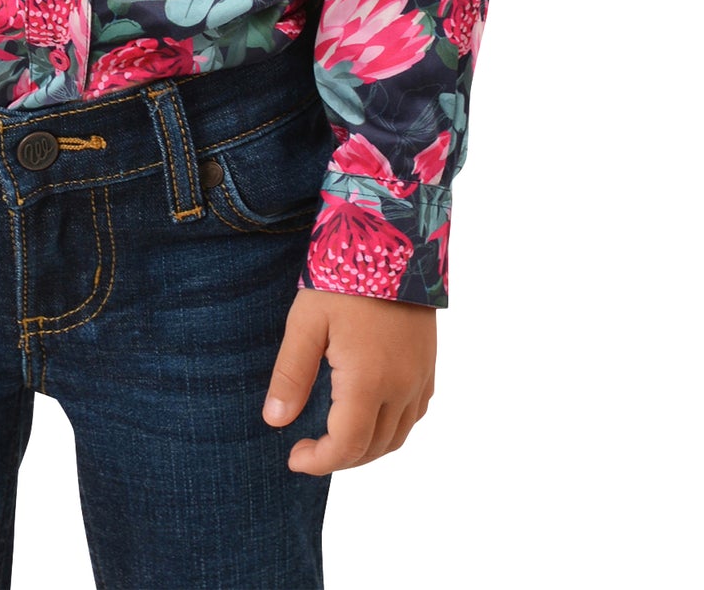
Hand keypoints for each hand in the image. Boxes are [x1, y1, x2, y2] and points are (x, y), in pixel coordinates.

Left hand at [263, 289, 435, 473]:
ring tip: (335, 438)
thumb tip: (275, 421)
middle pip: (373, 448)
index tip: (294, 457)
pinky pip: (413, 415)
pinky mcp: (429, 365)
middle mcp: (401, 387)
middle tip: (308, 449)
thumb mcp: (306, 322)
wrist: (394, 241)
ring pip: (397, 436)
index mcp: (368, 381)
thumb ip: (291, 375)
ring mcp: (420, 377)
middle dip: (339, 458)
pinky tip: (368, 415)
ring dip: (366, 448)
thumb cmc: (344, 278)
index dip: (319, 461)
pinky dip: (390, 429)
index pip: (347, 446)